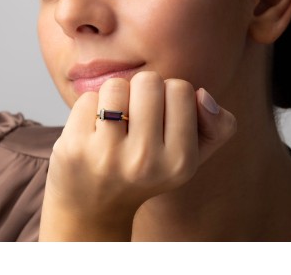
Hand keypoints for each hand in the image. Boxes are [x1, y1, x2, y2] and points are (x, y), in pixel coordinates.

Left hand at [39, 71, 235, 240]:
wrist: (94, 209)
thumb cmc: (144, 173)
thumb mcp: (189, 157)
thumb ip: (216, 127)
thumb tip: (203, 94)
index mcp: (180, 162)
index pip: (181, 89)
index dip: (168, 96)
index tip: (160, 118)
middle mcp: (145, 161)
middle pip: (149, 81)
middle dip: (141, 91)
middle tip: (135, 118)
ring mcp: (107, 156)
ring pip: (116, 85)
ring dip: (115, 97)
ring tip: (113, 123)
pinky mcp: (74, 149)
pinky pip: (88, 98)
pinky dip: (90, 108)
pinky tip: (91, 133)